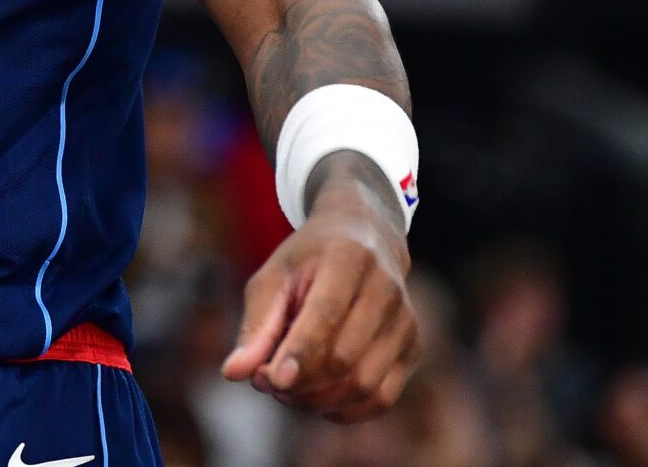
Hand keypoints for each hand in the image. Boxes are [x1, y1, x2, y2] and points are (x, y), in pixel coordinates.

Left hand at [222, 154, 419, 421]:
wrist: (365, 237)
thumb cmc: (310, 259)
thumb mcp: (274, 276)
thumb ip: (256, 325)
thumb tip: (233, 373)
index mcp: (347, 257)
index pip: (326, 313)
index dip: (299, 351)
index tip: (271, 380)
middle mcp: (385, 289)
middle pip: (345, 357)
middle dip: (300, 381)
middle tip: (266, 382)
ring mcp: (406, 320)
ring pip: (365, 385)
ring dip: (319, 400)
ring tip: (287, 391)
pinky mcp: (414, 347)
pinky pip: (381, 398)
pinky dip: (345, 410)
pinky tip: (316, 399)